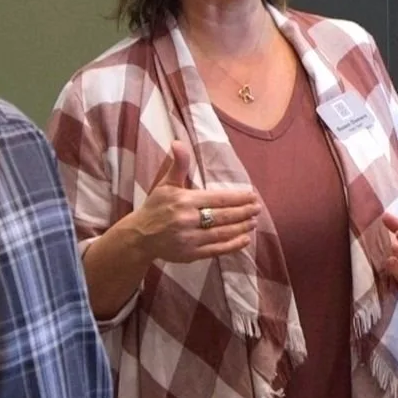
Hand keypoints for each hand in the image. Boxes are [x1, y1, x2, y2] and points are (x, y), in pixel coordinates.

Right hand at [125, 141, 260, 264]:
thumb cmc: (155, 207)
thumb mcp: (166, 184)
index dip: (238, 198)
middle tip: (258, 208)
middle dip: (244, 212)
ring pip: (222, 233)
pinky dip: (233, 245)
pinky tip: (245, 239)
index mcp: (184, 201)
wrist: (139, 237)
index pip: (218, 199)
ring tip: (254, 221)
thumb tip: (178, 142)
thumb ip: (178, 165)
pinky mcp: (191, 254)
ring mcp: (190, 239)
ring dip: (241, 227)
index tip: (252, 196)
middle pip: (223, 216)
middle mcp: (187, 220)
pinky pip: (216, 250)